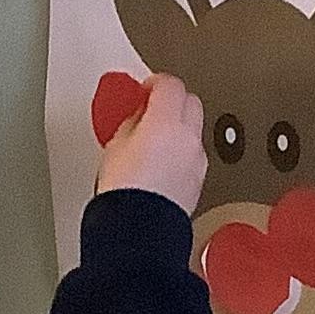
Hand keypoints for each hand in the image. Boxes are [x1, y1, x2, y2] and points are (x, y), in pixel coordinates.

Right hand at [97, 73, 206, 212]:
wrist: (140, 230)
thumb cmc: (123, 192)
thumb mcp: (115, 146)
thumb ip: (132, 123)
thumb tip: (139, 118)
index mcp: (166, 122)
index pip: (170, 85)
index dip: (156, 83)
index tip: (146, 88)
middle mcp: (189, 138)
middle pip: (190, 102)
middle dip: (173, 101)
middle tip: (152, 108)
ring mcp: (197, 160)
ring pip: (195, 130)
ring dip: (179, 127)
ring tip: (154, 139)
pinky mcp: (199, 181)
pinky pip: (193, 155)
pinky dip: (182, 151)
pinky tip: (162, 163)